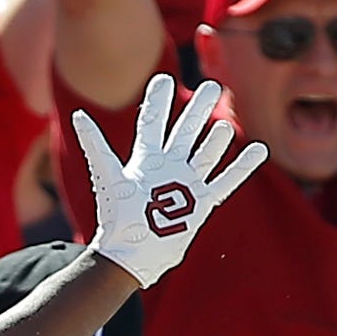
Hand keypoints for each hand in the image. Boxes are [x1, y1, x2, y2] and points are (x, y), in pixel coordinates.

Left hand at [77, 75, 266, 285]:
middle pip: (185, 132)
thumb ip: (96, 145)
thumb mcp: (108, 176)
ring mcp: (187, 184)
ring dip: (216, 139)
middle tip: (212, 87)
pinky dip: (241, 167)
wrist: (132, 255)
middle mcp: (168, 168)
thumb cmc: (117, 218)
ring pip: (206, 154)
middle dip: (198, 110)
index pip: (152, 123)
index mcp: (145, 159)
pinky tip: (258, 150)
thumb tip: (78, 115)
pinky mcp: (201, 203)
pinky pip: (226, 180)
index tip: (164, 79)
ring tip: (225, 123)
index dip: (159, 101)